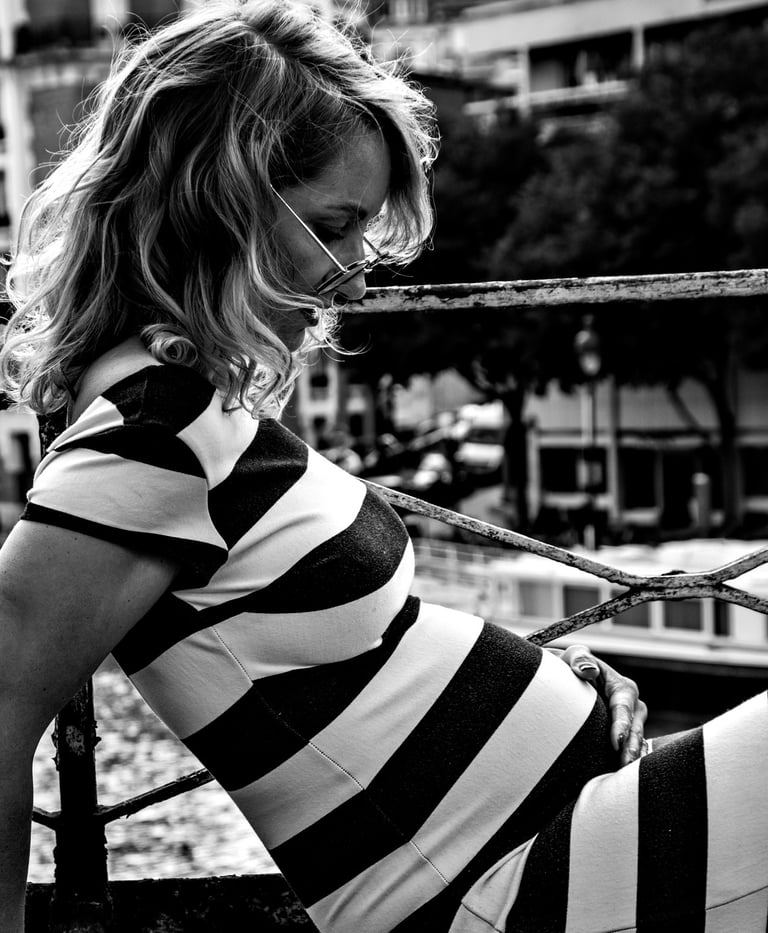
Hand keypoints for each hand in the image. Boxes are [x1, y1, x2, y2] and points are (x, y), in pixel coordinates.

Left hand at [549, 644, 647, 765]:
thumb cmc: (572, 666)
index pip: (624, 708)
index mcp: (623, 688)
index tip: (615, 741)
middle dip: (630, 748)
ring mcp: (631, 724)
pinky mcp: (625, 737)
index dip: (621, 725)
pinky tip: (619, 777)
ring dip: (630, 758)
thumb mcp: (573, 657)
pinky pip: (630, 751)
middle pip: (634, 730)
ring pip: (636, 743)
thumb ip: (579, 660)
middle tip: (623, 765)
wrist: (569, 679)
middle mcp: (633, 707)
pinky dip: (626, 762)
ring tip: (622, 775)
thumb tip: (588, 671)